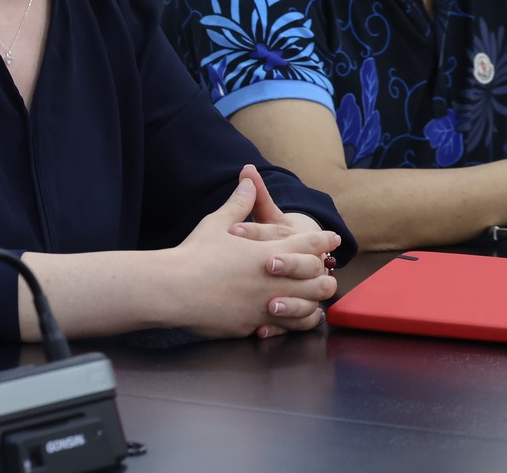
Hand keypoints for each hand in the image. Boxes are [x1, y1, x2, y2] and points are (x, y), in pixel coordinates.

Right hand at [170, 172, 338, 339]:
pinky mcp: (254, 325)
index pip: (307, 246)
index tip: (332, 239)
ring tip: (318, 298)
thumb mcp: (217, 222)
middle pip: (316, 280)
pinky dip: (295, 322)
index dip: (322, 241)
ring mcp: (265, 306)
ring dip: (314, 300)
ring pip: (307, 307)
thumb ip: (239, 203)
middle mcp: (273, 281)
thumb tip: (249, 179)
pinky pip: (286, 328)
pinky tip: (295, 319)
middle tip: (328, 271)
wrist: (174, 290)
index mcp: (268, 253)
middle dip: (324, 274)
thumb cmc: (194, 254)